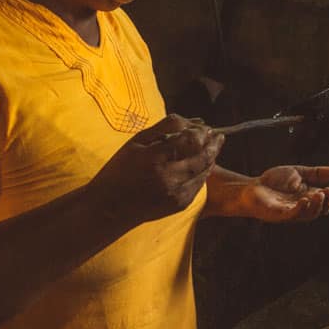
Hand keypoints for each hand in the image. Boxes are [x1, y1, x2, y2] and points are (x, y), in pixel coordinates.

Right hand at [91, 114, 223, 222]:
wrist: (110, 207)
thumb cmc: (120, 170)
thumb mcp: (137, 142)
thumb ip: (165, 128)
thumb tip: (193, 121)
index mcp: (155, 158)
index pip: (189, 139)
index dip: (200, 131)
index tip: (203, 125)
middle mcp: (169, 177)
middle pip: (202, 156)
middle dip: (213, 143)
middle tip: (218, 134)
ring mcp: (177, 193)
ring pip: (204, 170)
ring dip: (211, 157)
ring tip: (214, 146)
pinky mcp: (180, 204)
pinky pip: (199, 184)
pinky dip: (203, 172)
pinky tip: (202, 164)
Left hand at [240, 165, 328, 222]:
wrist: (251, 188)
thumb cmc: (274, 182)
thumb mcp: (299, 173)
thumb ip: (317, 173)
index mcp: (308, 197)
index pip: (326, 200)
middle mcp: (302, 207)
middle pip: (320, 209)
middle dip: (328, 200)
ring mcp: (291, 213)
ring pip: (309, 214)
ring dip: (317, 205)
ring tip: (320, 194)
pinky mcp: (279, 215)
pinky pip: (292, 215)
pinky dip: (300, 209)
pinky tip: (304, 200)